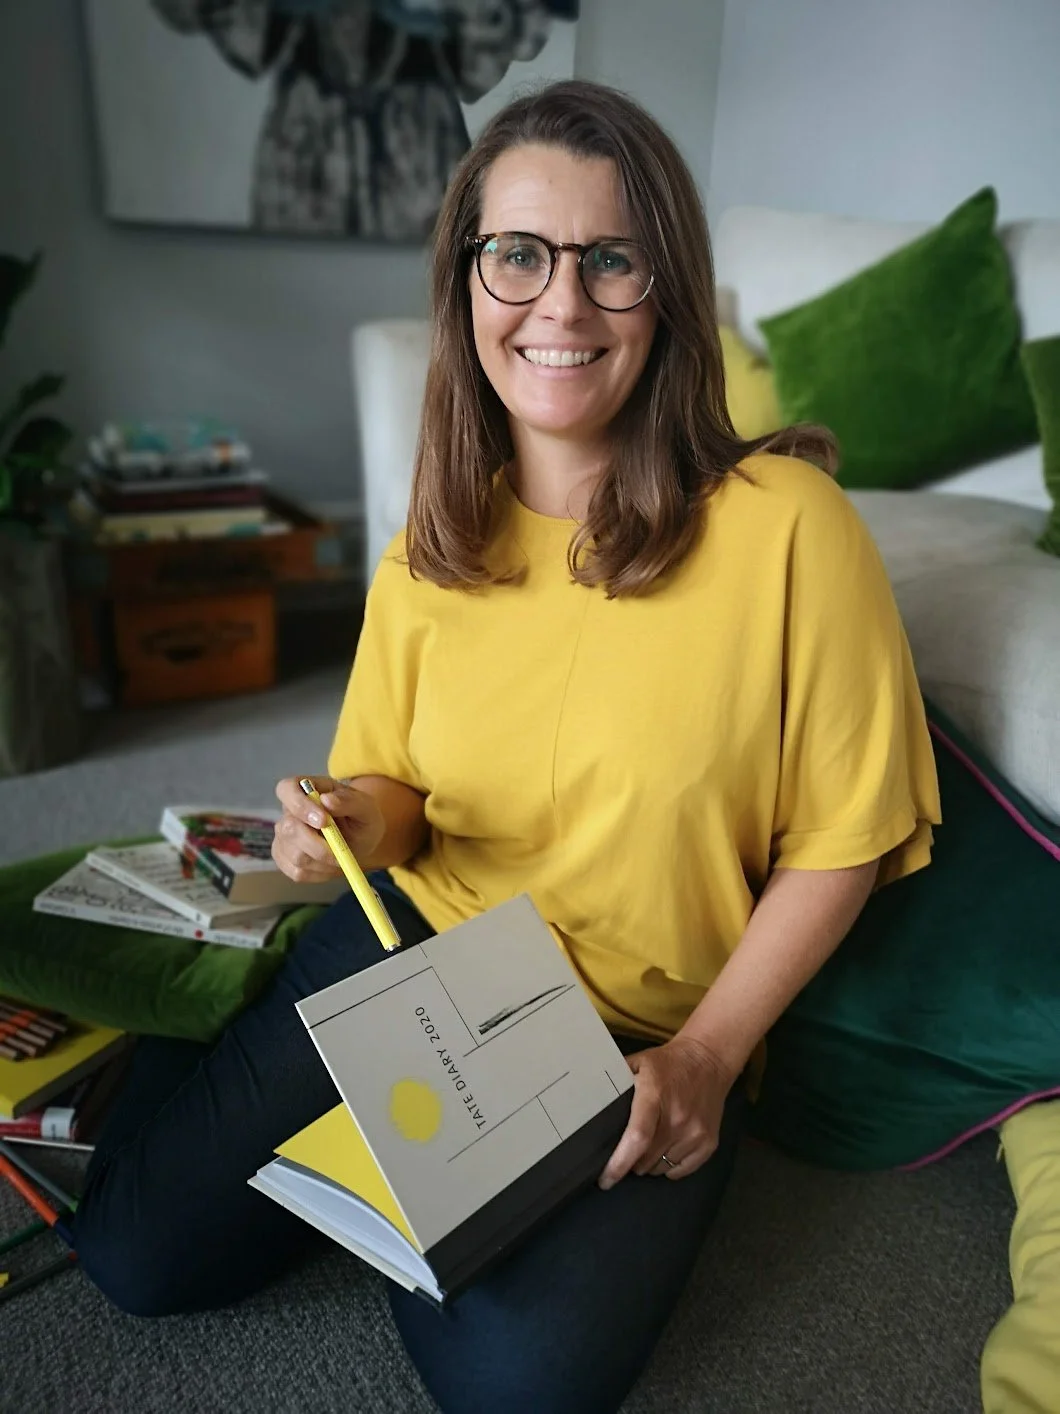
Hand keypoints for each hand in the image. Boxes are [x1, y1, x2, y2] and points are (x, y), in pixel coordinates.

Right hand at [272, 775, 385, 882]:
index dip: (299, 805)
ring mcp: (284, 836)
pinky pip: (297, 871)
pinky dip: (320, 874)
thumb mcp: (365, 806)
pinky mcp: (285, 858)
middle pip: (288, 828)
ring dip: (323, 861)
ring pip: (295, 854)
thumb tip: (327, 800)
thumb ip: (349, 801)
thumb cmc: (361, 817)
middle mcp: (289, 811)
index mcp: (305, 789)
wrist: (362, 839)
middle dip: (317, 845)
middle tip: (341, 852)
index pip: (286, 789)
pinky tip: (331, 866)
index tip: (323, 820)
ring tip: (341, 857)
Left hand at [598, 1035, 735, 1188]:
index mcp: (655, 1095)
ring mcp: (695, 1132)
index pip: (637, 1137)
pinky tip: (665, 1148)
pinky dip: (668, 1166)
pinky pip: (680, 1170)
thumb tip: (587, 1099)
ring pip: (660, 1168)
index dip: (619, 1163)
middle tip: (626, 1149)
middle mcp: (678, 1117)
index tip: (605, 1179)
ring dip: (649, 1163)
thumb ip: (615, 1081)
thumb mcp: (638, 1063)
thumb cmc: (667, 1063)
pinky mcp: (709, 1143)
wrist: (709, 1060)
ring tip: (648, 1143)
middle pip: (646, 1159)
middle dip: (630, 1162)